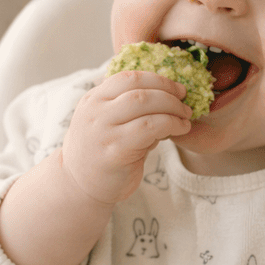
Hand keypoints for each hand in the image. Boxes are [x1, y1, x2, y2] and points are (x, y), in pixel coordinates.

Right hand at [61, 70, 191, 205]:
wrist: (79, 186)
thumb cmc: (100, 153)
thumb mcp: (106, 123)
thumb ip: (127, 109)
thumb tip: (167, 96)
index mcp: (93, 99)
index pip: (128, 77)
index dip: (157, 79)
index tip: (176, 88)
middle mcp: (95, 111)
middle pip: (138, 88)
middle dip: (168, 92)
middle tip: (184, 101)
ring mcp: (103, 130)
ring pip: (145, 104)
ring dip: (172, 108)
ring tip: (185, 117)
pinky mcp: (115, 150)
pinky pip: (149, 128)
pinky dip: (170, 124)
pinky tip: (180, 129)